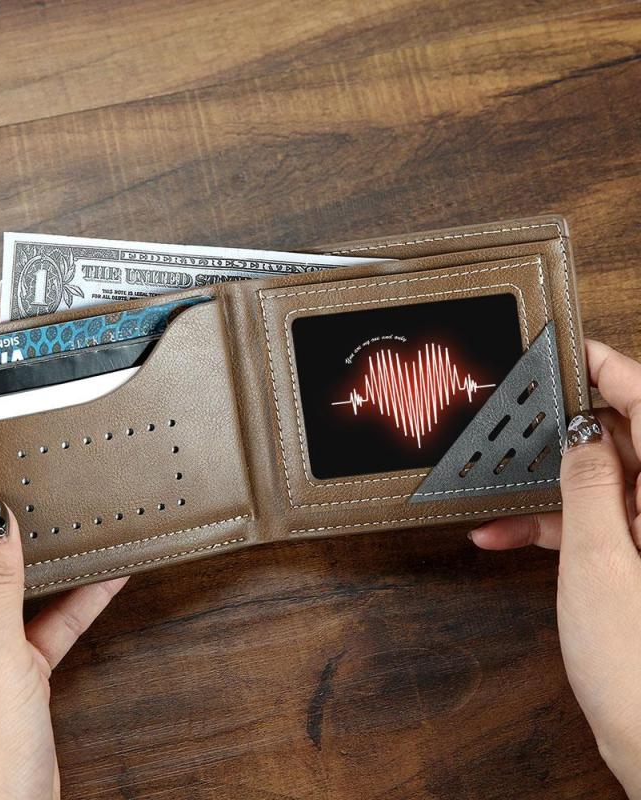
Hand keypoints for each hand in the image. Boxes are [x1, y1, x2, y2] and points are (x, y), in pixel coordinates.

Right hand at [470, 339, 640, 797]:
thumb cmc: (640, 665)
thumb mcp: (599, 558)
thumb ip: (590, 484)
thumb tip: (580, 431)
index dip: (609, 368)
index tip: (568, 349)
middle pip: (623, 440)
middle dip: (563, 431)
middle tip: (515, 419)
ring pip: (601, 483)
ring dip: (546, 485)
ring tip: (493, 480)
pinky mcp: (638, 558)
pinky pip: (595, 523)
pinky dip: (551, 524)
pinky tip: (503, 532)